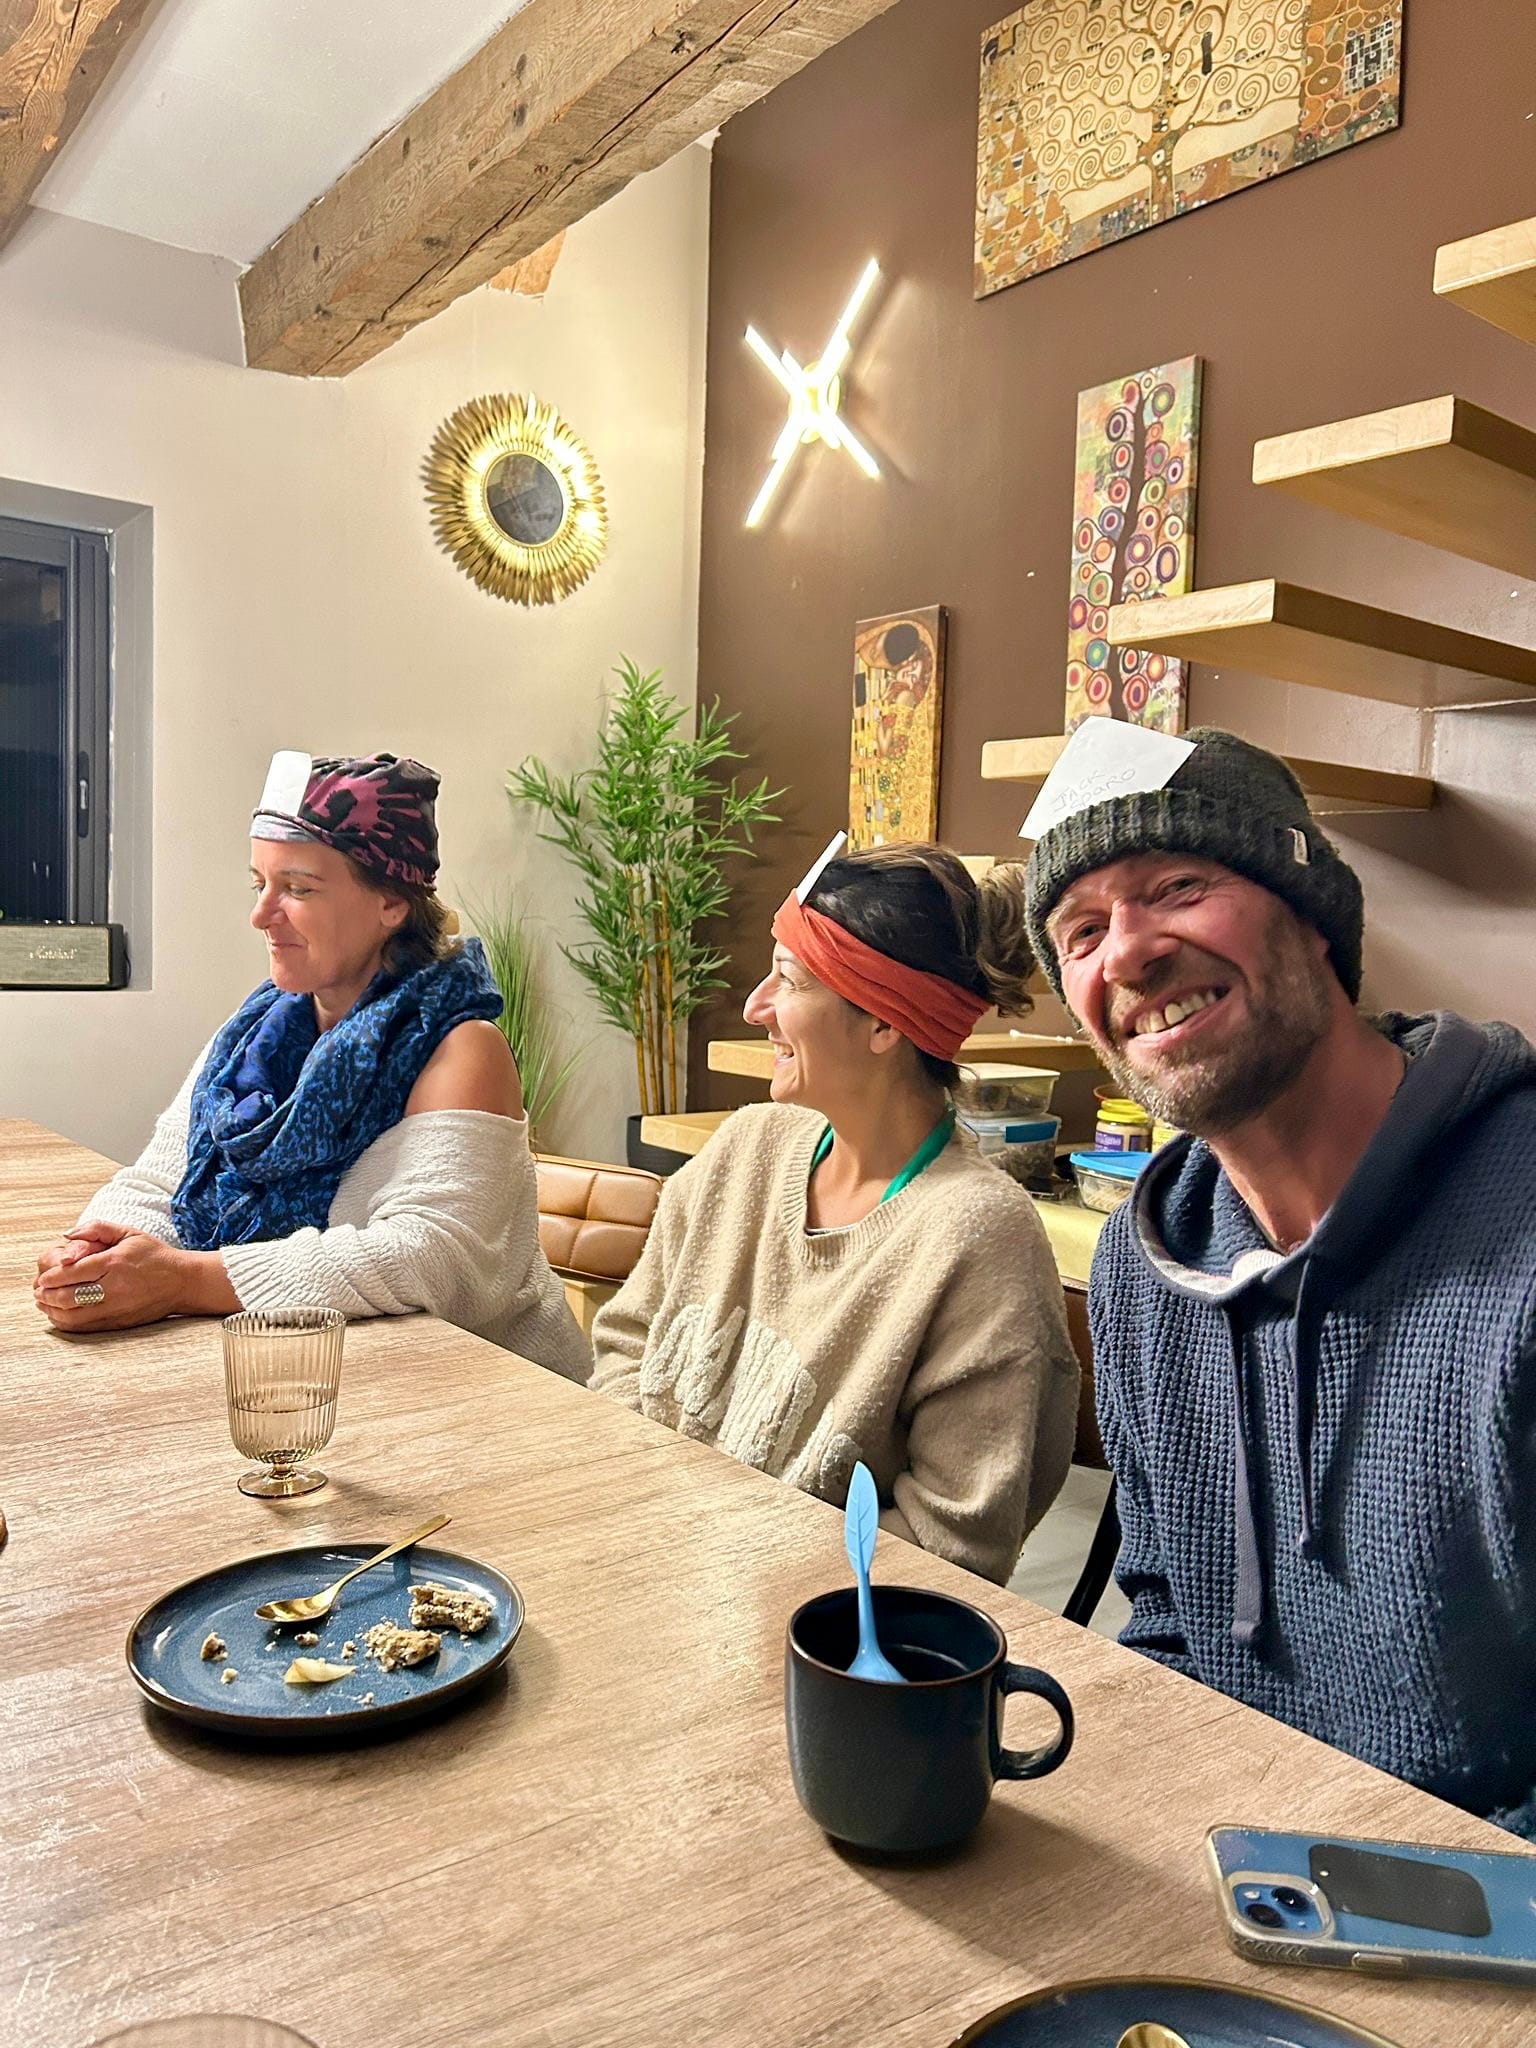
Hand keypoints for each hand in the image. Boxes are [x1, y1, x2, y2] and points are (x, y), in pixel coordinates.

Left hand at [33, 1230, 198, 1331]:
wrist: (183, 1282)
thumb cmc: (154, 1255)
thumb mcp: (129, 1232)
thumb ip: (97, 1229)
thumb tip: (67, 1234)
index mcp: (114, 1263)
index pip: (71, 1272)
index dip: (51, 1277)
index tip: (43, 1278)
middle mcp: (114, 1287)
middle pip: (67, 1296)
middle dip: (47, 1295)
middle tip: (38, 1291)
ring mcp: (116, 1308)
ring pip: (73, 1316)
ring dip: (52, 1311)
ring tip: (44, 1304)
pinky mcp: (119, 1322)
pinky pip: (85, 1327)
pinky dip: (66, 1323)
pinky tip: (59, 1316)